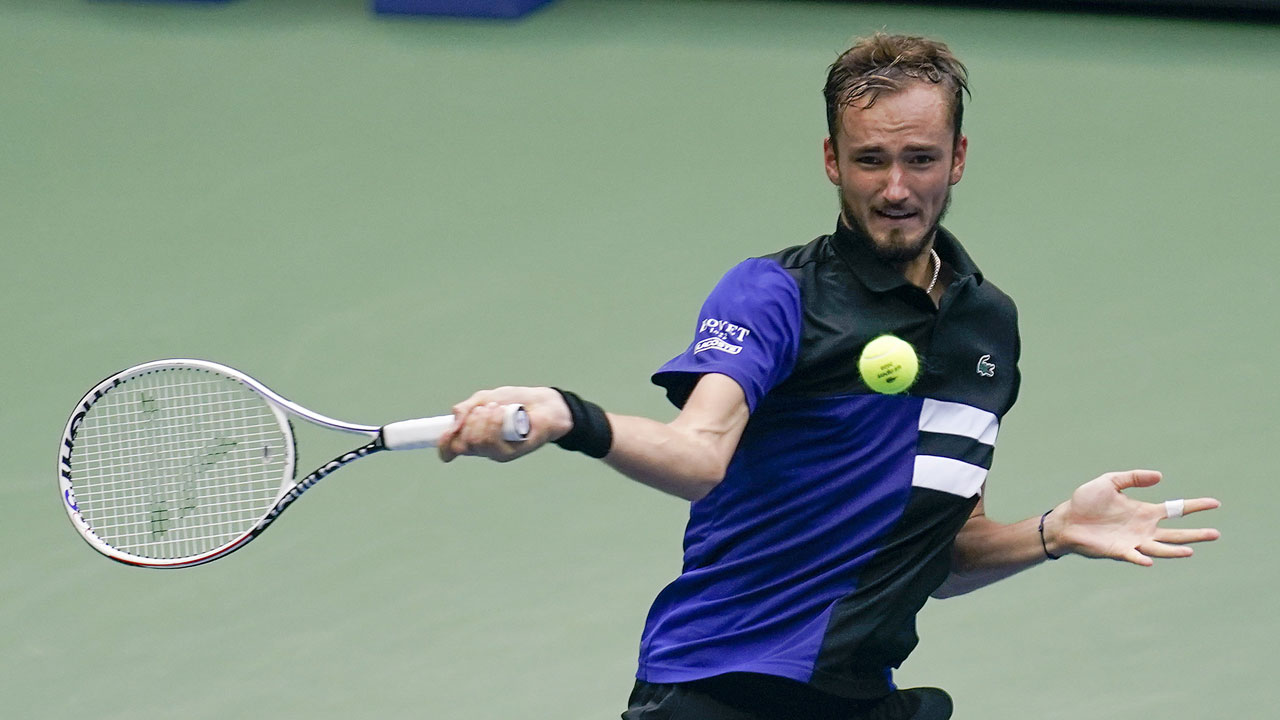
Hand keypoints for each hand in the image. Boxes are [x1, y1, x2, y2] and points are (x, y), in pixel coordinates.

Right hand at [437, 386, 571, 462]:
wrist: (543, 403)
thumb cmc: (514, 401)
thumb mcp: (484, 398)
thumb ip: (465, 409)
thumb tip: (452, 420)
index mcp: (472, 436)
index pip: (451, 450)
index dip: (443, 444)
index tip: (446, 433)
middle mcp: (482, 447)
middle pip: (462, 443)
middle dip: (470, 421)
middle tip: (487, 407)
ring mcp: (496, 452)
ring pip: (477, 442)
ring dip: (484, 420)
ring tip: (497, 408)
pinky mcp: (511, 453)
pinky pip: (494, 442)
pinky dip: (496, 422)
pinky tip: (505, 413)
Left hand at [1049, 470, 1220, 565]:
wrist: (1066, 520)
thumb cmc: (1086, 502)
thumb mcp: (1109, 482)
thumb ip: (1132, 478)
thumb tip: (1160, 476)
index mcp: (1144, 512)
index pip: (1176, 509)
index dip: (1195, 506)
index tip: (1215, 503)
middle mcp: (1143, 529)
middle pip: (1176, 533)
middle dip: (1196, 534)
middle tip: (1216, 534)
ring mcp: (1133, 542)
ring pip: (1160, 548)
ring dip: (1175, 550)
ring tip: (1191, 550)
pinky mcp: (1119, 552)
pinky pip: (1134, 557)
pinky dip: (1142, 559)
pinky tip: (1149, 560)